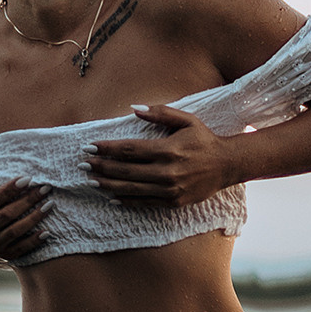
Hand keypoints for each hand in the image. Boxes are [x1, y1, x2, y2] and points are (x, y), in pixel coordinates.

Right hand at [0, 179, 51, 264]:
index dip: (9, 190)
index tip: (28, 179)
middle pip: (6, 215)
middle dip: (27, 200)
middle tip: (45, 188)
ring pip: (15, 231)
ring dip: (34, 218)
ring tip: (49, 205)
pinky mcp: (4, 256)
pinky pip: (21, 249)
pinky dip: (34, 241)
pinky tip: (47, 231)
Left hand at [86, 105, 237, 207]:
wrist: (227, 165)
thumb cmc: (204, 139)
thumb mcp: (186, 119)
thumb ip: (160, 113)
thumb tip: (134, 108)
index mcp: (168, 149)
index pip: (129, 149)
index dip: (107, 148)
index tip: (90, 146)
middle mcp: (167, 172)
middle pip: (126, 171)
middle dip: (101, 166)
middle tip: (83, 164)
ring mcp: (169, 190)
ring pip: (131, 189)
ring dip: (108, 184)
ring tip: (91, 180)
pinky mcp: (172, 202)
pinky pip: (143, 202)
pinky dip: (125, 200)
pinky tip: (111, 196)